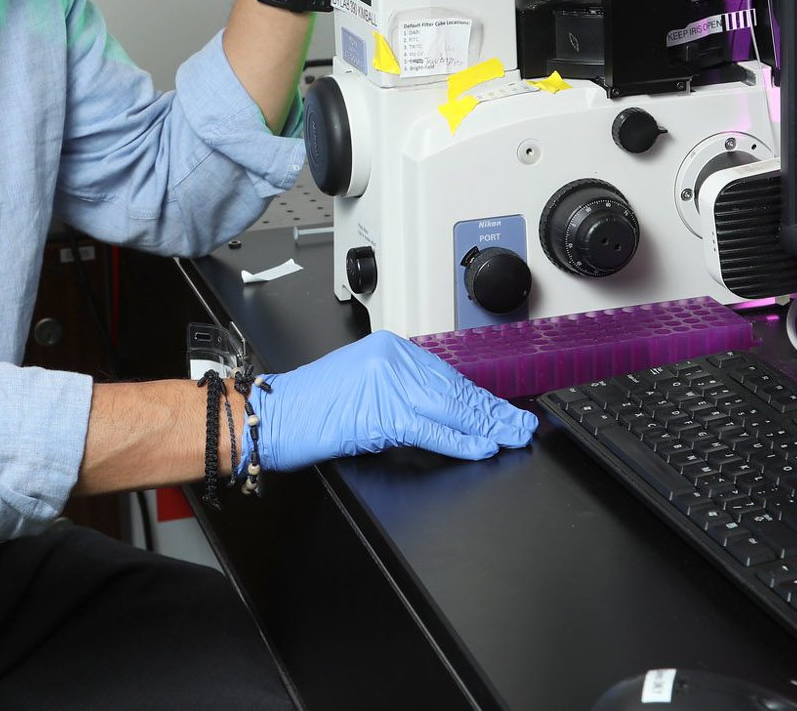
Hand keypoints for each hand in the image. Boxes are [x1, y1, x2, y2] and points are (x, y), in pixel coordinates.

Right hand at [252, 331, 537, 469]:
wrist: (275, 415)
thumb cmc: (313, 405)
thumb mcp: (365, 385)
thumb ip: (404, 391)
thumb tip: (447, 411)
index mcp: (392, 349)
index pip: (448, 375)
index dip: (480, 397)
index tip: (504, 409)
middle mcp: (393, 360)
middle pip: (455, 390)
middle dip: (491, 411)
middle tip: (522, 425)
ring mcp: (389, 385)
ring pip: (450, 408)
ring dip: (486, 426)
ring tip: (512, 436)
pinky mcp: (383, 413)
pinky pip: (432, 429)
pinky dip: (460, 440)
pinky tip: (482, 446)